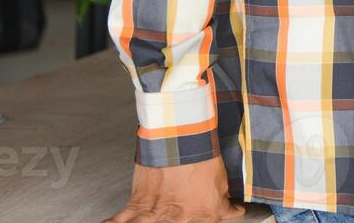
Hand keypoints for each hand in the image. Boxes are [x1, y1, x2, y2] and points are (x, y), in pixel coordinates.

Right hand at [104, 158, 244, 222]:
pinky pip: (119, 219)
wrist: (180, 138)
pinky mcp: (137, 203)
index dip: (205, 221)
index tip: (200, 218)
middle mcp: (178, 220)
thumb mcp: (220, 181)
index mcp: (203, 215)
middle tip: (170, 217)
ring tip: (146, 220)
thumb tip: (233, 211)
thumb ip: (225, 204)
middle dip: (174, 221)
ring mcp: (156, 214)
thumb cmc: (200, 155)